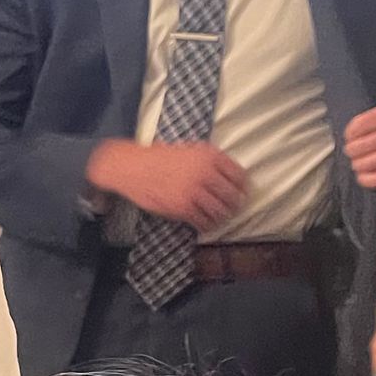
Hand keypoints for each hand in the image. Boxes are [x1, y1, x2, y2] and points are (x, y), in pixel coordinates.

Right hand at [83, 138, 249, 228]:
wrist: (131, 167)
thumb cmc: (157, 157)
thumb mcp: (188, 148)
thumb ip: (209, 159)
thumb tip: (228, 174)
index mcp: (209, 156)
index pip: (239, 175)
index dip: (243, 186)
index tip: (243, 192)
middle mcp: (205, 173)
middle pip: (232, 195)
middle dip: (236, 205)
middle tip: (235, 209)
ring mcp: (194, 192)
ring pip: (220, 211)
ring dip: (223, 217)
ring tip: (221, 219)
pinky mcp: (182, 208)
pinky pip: (203, 221)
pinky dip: (207, 226)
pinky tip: (205, 225)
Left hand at [346, 100, 375, 189]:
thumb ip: (375, 119)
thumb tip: (350, 135)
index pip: (362, 123)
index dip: (350, 134)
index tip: (349, 139)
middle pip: (364, 144)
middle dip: (353, 152)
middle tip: (352, 154)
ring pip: (372, 161)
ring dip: (359, 165)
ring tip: (358, 165)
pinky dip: (370, 179)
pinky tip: (364, 178)